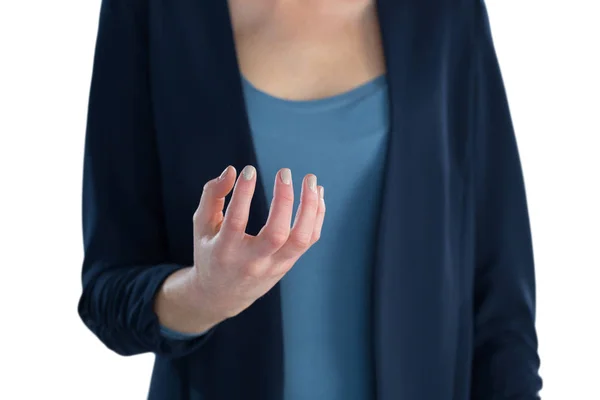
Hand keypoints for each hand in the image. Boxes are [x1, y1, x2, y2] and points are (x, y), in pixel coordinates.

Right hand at [155, 165, 324, 333]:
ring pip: (300, 239)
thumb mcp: (202, 226)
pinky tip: (317, 194)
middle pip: (276, 233)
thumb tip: (233, 171)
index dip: (244, 194)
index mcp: (225, 251)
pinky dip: (317, 216)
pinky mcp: (288, 264)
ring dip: (310, 207)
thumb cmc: (210, 252)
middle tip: (285, 172)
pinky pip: (309, 239)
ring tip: (311, 180)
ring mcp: (274, 265)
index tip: (249, 170)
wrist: (222, 296)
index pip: (236, 221)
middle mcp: (252, 261)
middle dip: (284, 200)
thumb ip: (212, 195)